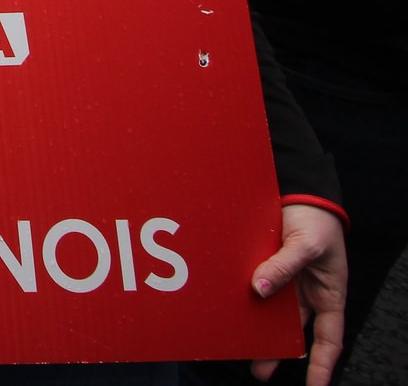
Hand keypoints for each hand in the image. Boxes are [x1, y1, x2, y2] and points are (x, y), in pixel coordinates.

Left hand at [250, 202, 345, 385]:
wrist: (299, 191)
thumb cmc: (318, 220)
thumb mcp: (307, 245)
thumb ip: (284, 266)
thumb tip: (259, 288)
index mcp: (328, 295)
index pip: (329, 338)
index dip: (323, 364)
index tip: (315, 385)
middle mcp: (306, 293)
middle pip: (292, 331)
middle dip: (277, 351)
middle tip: (259, 369)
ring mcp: (285, 281)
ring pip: (269, 312)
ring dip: (255, 327)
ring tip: (237, 344)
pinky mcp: (264, 267)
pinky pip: (254, 286)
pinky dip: (243, 298)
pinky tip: (227, 308)